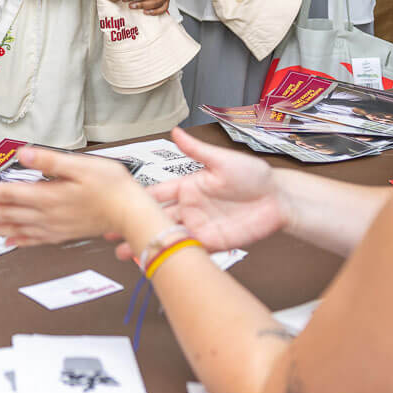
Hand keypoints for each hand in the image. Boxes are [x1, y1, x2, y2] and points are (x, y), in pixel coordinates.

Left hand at [0, 145, 159, 246]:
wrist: (131, 213)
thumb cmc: (111, 187)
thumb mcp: (81, 165)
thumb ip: (49, 161)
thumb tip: (23, 153)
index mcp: (47, 196)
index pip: (7, 195)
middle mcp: (45, 215)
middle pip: (6, 213)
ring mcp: (52, 228)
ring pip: (14, 228)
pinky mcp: (60, 234)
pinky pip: (32, 240)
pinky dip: (16, 240)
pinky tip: (6, 242)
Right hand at [114, 128, 289, 259]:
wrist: (280, 199)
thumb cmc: (254, 176)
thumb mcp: (223, 160)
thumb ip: (197, 150)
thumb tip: (175, 131)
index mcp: (188, 187)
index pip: (156, 193)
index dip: (136, 200)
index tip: (116, 204)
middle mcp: (190, 208)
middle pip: (157, 219)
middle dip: (135, 226)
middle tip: (112, 234)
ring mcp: (200, 227)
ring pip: (168, 237)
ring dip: (149, 244)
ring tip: (126, 253)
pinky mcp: (213, 244)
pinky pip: (189, 251)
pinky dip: (172, 256)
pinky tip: (157, 260)